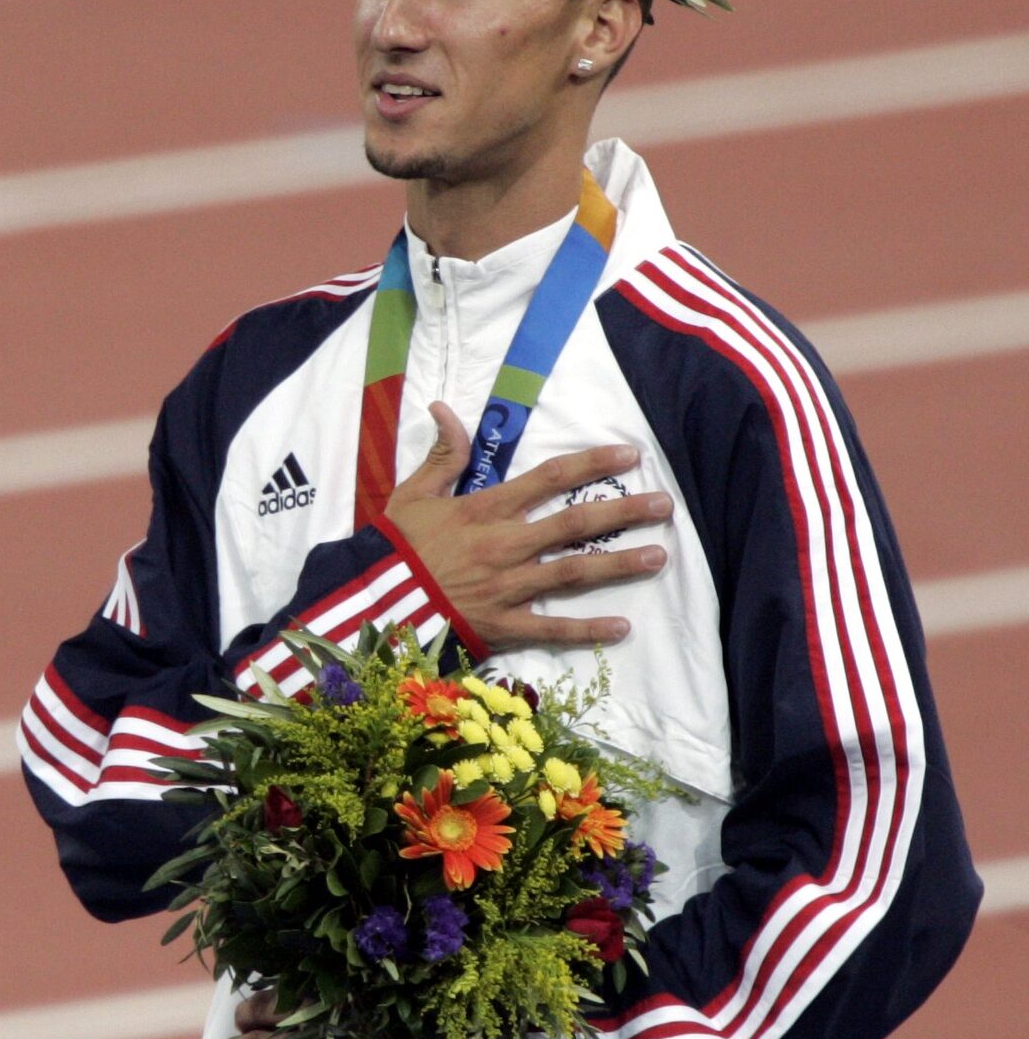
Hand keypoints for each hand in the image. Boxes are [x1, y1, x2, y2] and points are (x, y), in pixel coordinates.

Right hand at [382, 402, 671, 650]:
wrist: (374, 603)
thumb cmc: (394, 547)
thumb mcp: (412, 494)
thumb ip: (441, 455)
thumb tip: (444, 408)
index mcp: (486, 509)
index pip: (550, 478)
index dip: (593, 463)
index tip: (631, 454)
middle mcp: (506, 544)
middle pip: (575, 523)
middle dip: (624, 511)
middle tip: (665, 505)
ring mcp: (508, 587)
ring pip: (574, 572)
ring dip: (619, 564)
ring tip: (659, 556)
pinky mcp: (502, 625)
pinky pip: (551, 629)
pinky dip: (586, 630)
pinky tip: (622, 627)